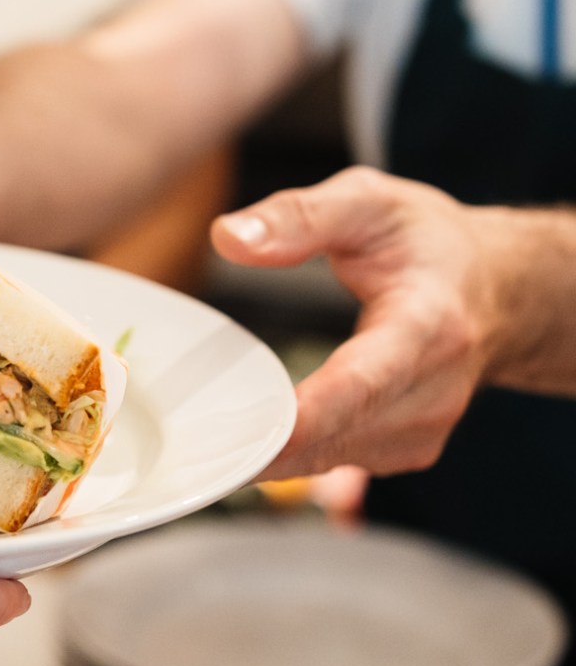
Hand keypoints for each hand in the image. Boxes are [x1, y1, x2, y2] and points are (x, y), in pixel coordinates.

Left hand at [212, 168, 499, 479]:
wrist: (491, 290)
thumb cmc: (423, 243)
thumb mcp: (367, 201)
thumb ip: (299, 216)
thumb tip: (229, 238)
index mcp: (428, 325)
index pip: (360, 383)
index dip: (301, 416)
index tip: (241, 434)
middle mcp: (433, 391)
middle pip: (334, 436)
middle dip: (256, 444)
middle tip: (175, 444)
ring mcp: (422, 431)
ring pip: (325, 460)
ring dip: (261, 456)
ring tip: (192, 441)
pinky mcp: (403, 453)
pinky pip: (329, 464)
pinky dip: (283, 456)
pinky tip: (241, 434)